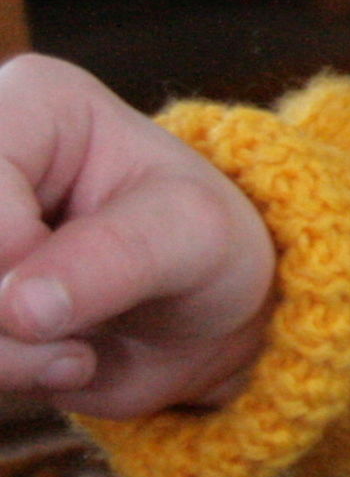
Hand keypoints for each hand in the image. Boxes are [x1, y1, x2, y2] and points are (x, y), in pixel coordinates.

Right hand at [0, 56, 278, 416]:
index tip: (85, 275)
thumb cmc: (202, 242)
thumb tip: (15, 306)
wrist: (200, 314)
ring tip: (77, 355)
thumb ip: (116, 255)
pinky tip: (57, 366)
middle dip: (6, 321)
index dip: (15, 248)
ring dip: (4, 358)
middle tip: (80, 342)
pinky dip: (0, 373)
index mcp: (27, 103)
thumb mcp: (195, 233)